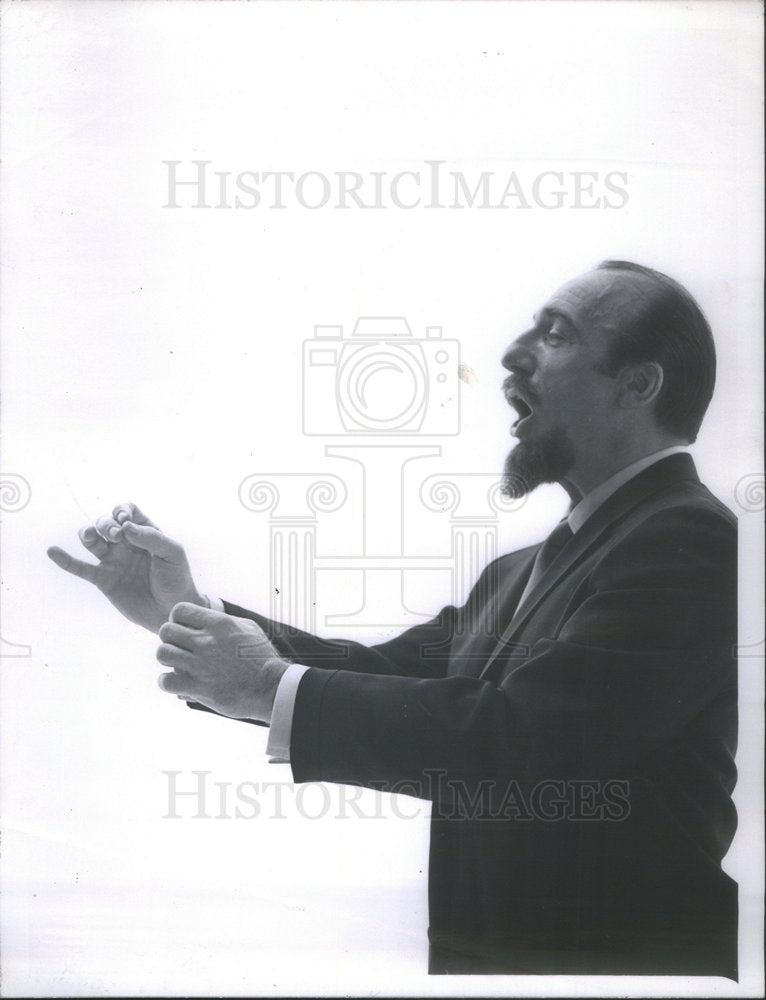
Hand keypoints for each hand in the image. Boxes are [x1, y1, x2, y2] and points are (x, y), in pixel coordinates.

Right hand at [47, 502, 206, 633]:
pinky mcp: (103, 579)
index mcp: (144, 533)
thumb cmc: (177, 579)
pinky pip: (80, 568)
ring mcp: (113, 561)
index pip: (127, 512)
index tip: (125, 521)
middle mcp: (126, 544)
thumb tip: (126, 526)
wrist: (171, 611)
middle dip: (106, 524)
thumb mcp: (172, 553)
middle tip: (116, 535)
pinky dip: (65, 560)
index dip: (122, 511)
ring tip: (90, 536)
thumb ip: (152, 537)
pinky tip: (53, 551)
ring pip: (91, 540)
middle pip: (105, 523)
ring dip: (87, 533)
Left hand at [156, 602, 288, 721]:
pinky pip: (165, 681)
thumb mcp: (248, 628)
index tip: (184, 629)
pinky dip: (167, 682)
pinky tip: (178, 682)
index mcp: (219, 624)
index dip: (177, 619)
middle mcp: (206, 641)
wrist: (271, 688)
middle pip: (166, 630)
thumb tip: (207, 618)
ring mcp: (200, 665)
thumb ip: (224, 620)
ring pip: (162, 653)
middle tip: (180, 647)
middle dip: (170, 638)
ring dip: (168, 659)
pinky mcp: (198, 687)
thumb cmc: (261, 657)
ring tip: (178, 664)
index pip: (180, 610)